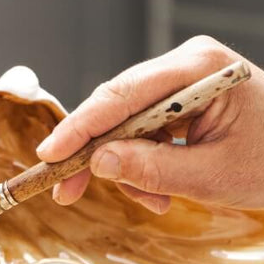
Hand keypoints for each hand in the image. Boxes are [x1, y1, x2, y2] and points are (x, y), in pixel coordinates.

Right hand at [37, 35, 263, 212]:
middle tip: (68, 189)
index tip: (51, 155)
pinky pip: (143, 130)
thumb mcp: (213, 175)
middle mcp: (186, 65)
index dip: (80, 128)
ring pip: (125, 124)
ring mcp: (183, 79)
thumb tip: (100, 163)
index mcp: (200, 69)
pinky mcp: (181, 98)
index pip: (122, 96)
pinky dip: (143, 163)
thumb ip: (152, 168)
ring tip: (154, 199)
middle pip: (116, 107)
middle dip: (95, 154)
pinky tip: (161, 188)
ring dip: (127, 166)